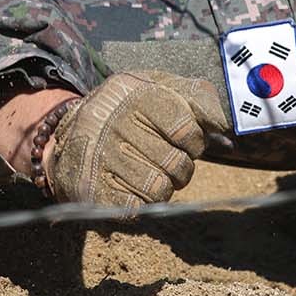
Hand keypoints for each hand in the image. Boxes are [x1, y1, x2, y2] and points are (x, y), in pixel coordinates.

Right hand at [47, 71, 229, 211]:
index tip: (185, 140)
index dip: (194, 142)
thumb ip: (199, 99)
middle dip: (181, 166)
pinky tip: (131, 185)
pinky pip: (135, 208)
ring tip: (150, 171)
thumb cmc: (130, 108)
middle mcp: (114, 124)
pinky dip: (141, 202)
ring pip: (159, 191)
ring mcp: (99, 158)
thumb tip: (225, 131)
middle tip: (166, 158)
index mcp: (136, 95)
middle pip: (177, 165)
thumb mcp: (162, 87)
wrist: (70, 130)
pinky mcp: (89, 189)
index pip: (187, 131)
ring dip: (163, 186)